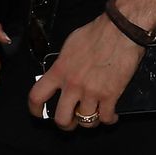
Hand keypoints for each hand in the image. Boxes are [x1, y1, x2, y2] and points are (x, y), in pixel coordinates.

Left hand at [27, 14, 142, 129]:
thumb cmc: (96, 33)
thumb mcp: (70, 46)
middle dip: (66, 124)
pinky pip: (105, 118)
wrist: (120, 30)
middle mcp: (73, 85)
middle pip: (62, 119)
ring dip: (89, 121)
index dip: (35, 109)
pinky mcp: (110, 95)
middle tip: (71, 121)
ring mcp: (91, 92)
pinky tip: (110, 116)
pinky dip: (108, 120)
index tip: (39, 114)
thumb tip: (61, 72)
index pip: (37, 96)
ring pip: (85, 122)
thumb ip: (63, 64)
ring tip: (93, 116)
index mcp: (59, 71)